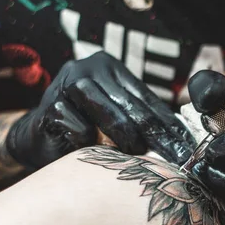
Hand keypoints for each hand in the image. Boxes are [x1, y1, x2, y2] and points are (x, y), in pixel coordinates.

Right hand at [6, 52, 194, 168]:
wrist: (39, 135)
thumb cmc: (85, 127)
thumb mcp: (115, 117)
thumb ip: (140, 118)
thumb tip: (180, 139)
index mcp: (110, 67)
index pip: (146, 97)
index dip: (167, 124)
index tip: (185, 146)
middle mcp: (89, 68)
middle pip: (130, 104)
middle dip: (155, 134)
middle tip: (172, 156)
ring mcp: (66, 83)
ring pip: (106, 111)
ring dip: (125, 135)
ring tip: (137, 153)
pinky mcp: (50, 104)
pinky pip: (79, 127)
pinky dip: (89, 142)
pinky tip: (91, 149)